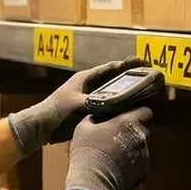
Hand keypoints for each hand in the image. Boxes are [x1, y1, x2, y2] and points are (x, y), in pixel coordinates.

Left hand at [6, 57, 148, 154]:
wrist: (40, 127)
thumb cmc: (56, 112)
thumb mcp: (77, 105)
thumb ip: (95, 103)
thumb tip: (115, 103)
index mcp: (86, 78)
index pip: (111, 68)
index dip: (128, 65)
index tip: (144, 62)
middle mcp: (88, 86)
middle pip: (114, 79)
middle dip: (131, 78)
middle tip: (150, 77)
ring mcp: (88, 98)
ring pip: (112, 93)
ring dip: (126, 93)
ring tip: (145, 93)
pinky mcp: (88, 111)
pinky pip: (108, 106)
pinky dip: (118, 106)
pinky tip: (130, 111)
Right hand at [61, 106, 151, 189]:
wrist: (93, 181)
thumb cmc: (87, 151)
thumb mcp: (83, 128)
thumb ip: (94, 117)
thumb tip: (96, 116)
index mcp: (128, 122)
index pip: (145, 111)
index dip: (138, 113)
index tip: (128, 116)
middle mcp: (140, 136)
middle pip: (141, 129)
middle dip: (131, 132)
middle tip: (115, 137)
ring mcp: (144, 154)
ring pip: (140, 146)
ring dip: (131, 148)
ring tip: (113, 155)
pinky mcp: (144, 171)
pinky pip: (139, 162)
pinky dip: (131, 164)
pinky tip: (117, 167)